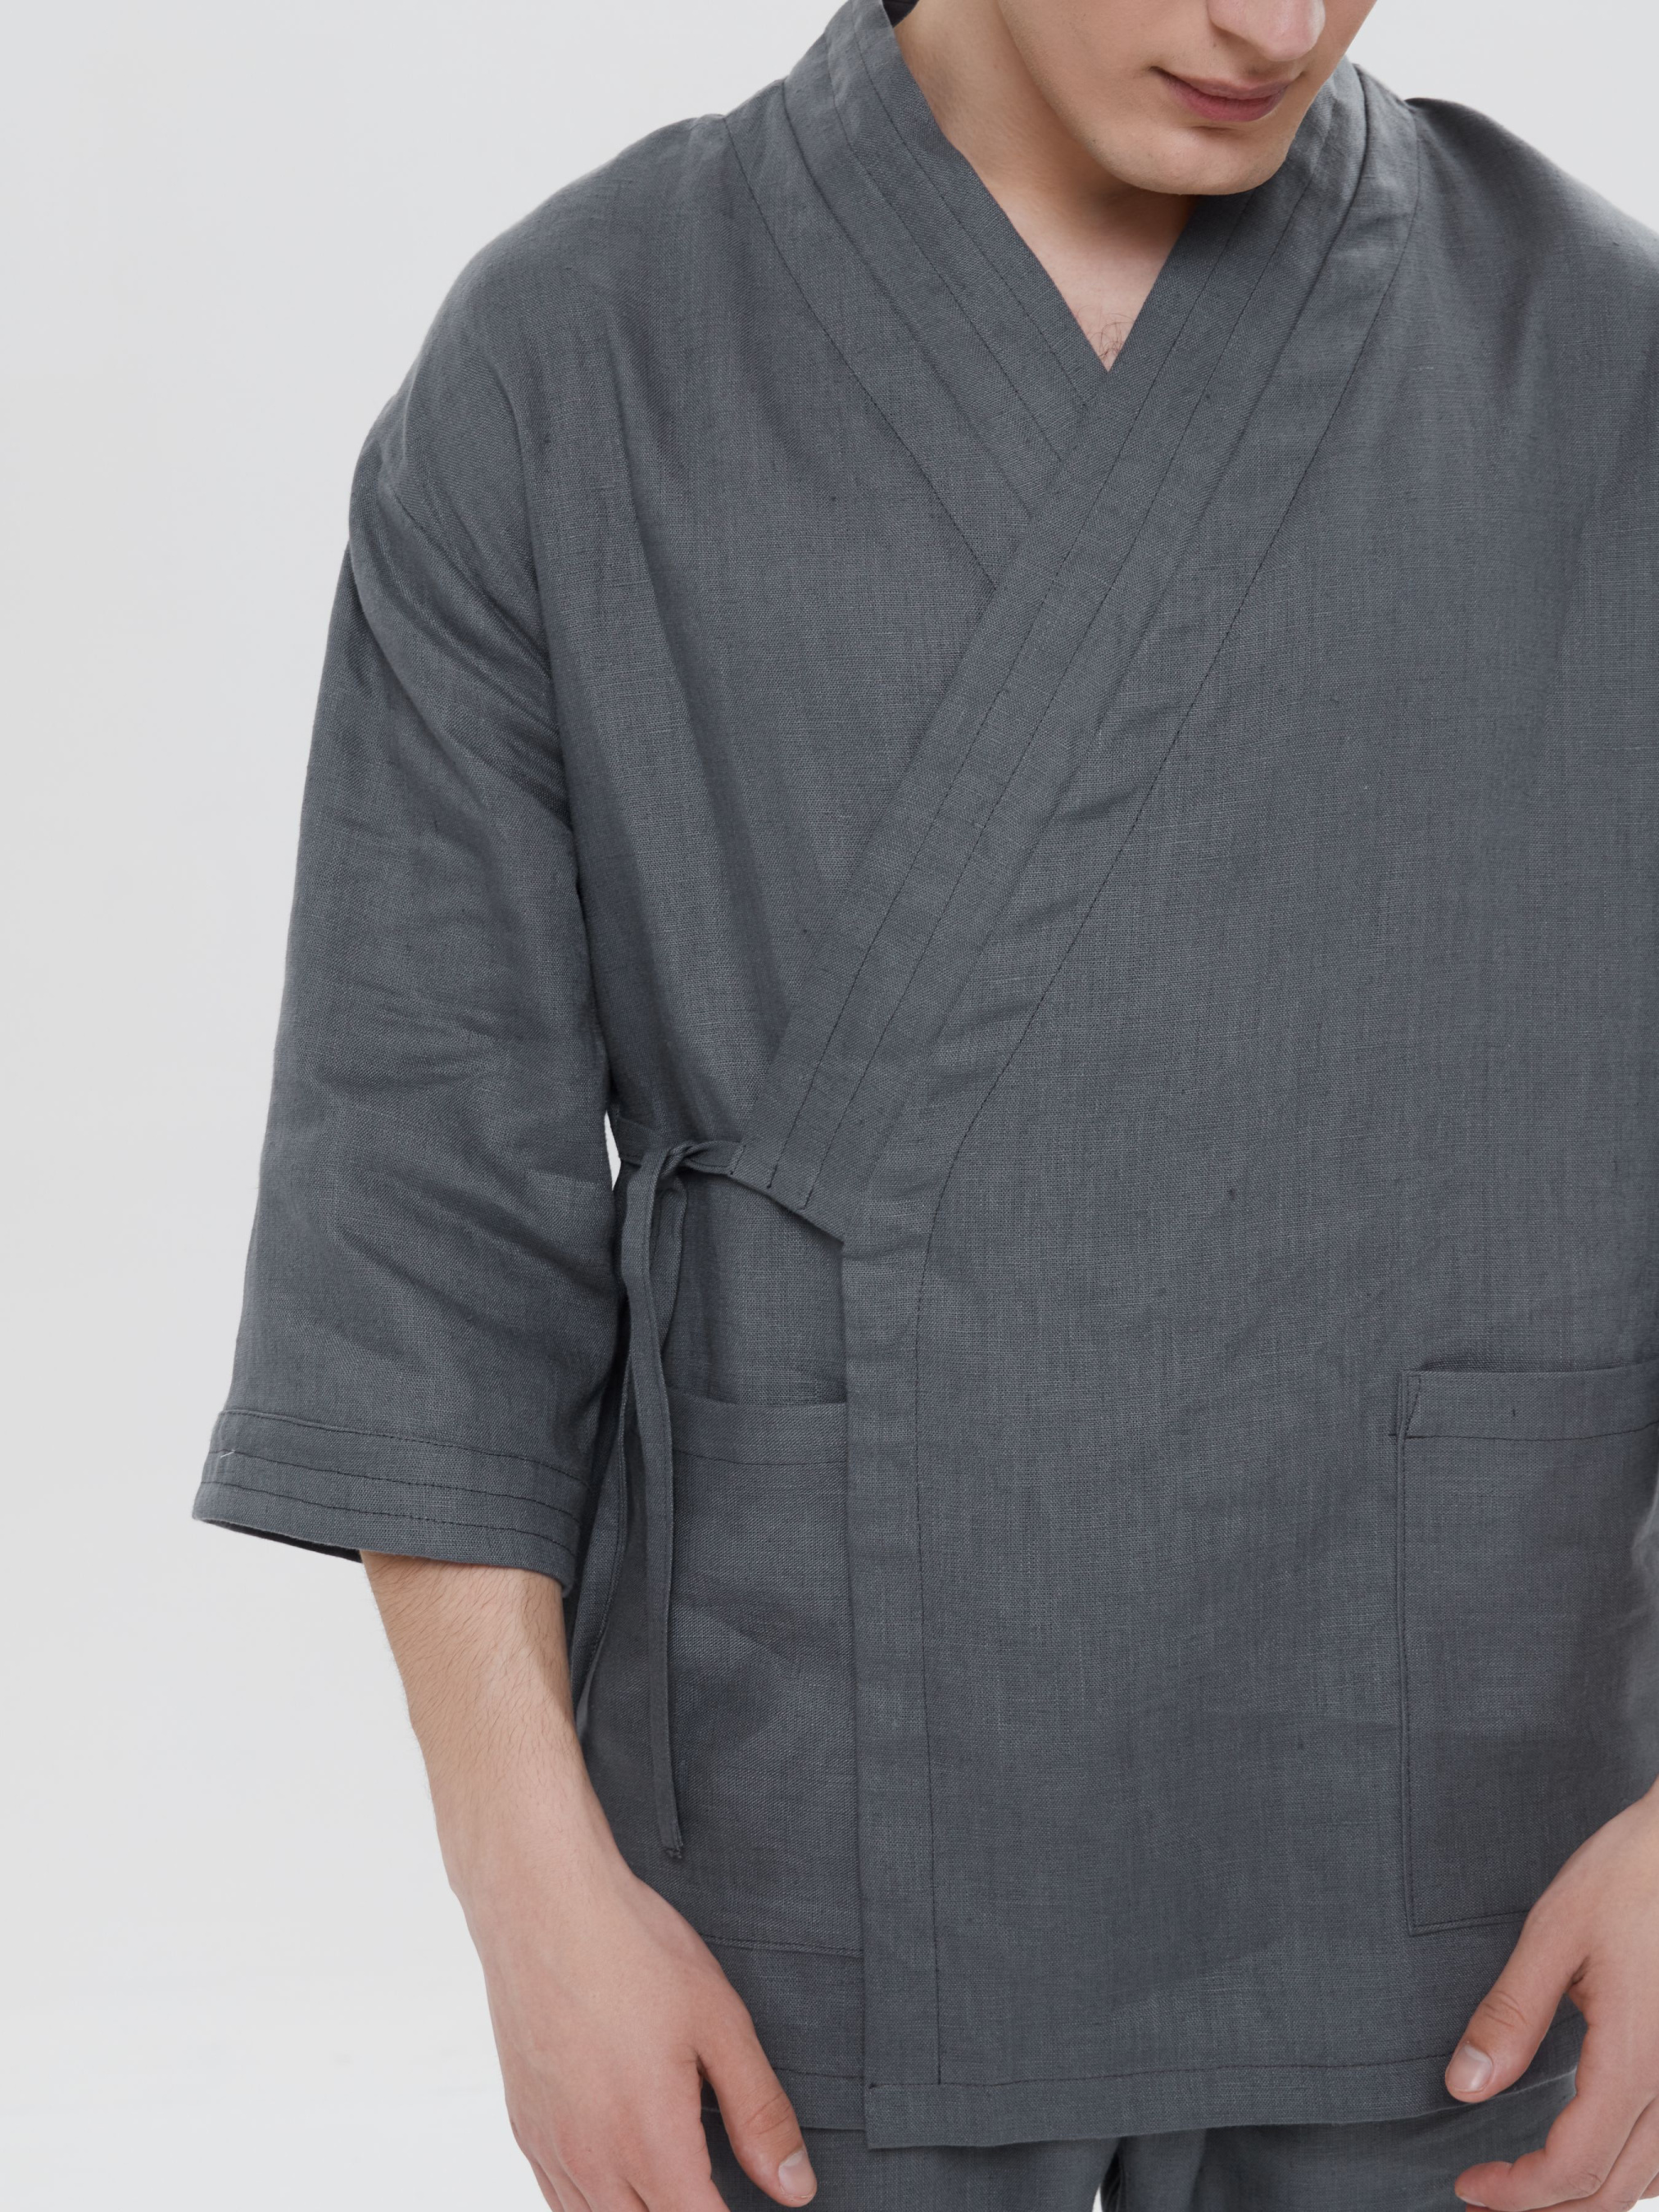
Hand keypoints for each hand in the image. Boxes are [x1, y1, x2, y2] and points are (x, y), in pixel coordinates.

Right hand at [464, 1787, 817, 2210]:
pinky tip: (625, 2174)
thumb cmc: (629, 1948)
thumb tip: (795, 2186)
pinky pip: (559, 2203)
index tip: (757, 2205)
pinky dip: (598, 2206)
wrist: (542, 1902)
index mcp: (649, 2141)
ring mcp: (550, 2147)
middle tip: (717, 2185)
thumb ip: (759, 2112)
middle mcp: (592, 2160)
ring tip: (679, 2180)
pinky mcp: (525, 2126)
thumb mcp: (720, 2022)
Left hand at [1445, 1780, 1658, 2209]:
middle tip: (1488, 2193)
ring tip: (1532, 2185)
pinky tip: (1596, 2152)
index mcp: (1634, 2060)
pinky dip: (1630, 2168)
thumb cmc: (1631, 1876)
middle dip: (1547, 2207)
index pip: (1574, 2167)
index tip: (1469, 2185)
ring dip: (1590, 2194)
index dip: (1517, 2193)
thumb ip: (1511, 2015)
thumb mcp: (1554, 1934)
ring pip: (1650, 2178)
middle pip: (1613, 2190)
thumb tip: (1464, 2085)